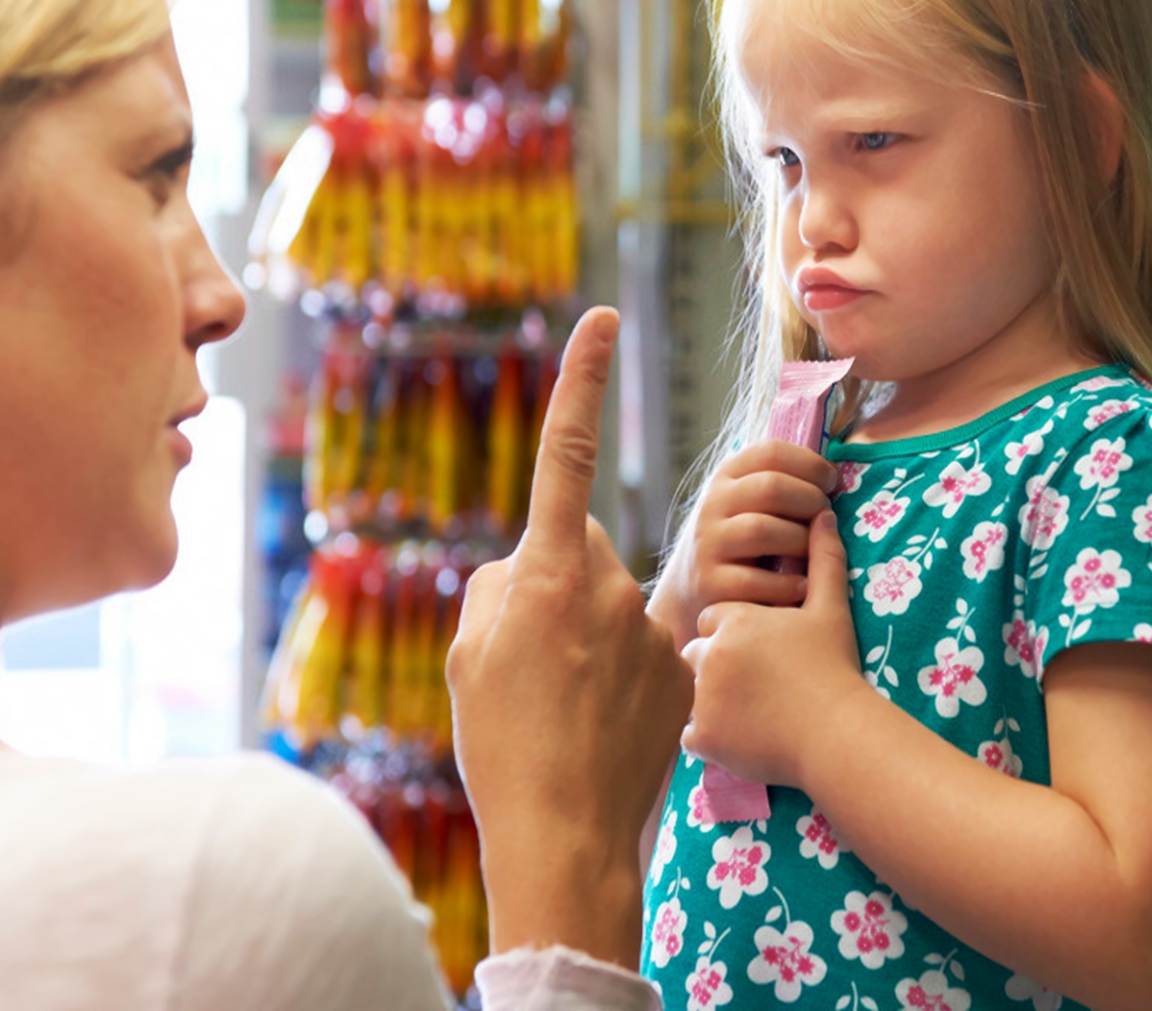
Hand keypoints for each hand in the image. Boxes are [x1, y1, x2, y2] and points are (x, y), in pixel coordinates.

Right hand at [446, 307, 693, 969]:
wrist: (566, 833)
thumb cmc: (502, 743)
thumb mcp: (470, 655)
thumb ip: (498, 588)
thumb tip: (529, 567)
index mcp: (546, 572)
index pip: (565, 454)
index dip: (580, 381)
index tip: (599, 318)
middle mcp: (606, 584)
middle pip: (577, 552)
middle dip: (556, 587)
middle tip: (532, 666)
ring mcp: (649, 625)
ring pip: (609, 603)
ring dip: (588, 638)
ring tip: (566, 709)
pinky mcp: (681, 663)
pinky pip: (643, 644)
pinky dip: (623, 673)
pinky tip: (604, 723)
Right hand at [649, 440, 837, 650]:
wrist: (693, 587)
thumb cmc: (742, 538)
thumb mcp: (750, 501)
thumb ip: (782, 483)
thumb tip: (833, 473)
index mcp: (727, 476)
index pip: (771, 452)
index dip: (810, 463)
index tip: (831, 481)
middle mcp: (712, 504)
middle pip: (771, 487)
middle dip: (811, 500)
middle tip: (827, 517)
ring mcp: (708, 543)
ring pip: (762, 530)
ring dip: (801, 541)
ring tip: (814, 553)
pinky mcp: (709, 584)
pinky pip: (755, 580)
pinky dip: (787, 584)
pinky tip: (802, 586)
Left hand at [680, 509, 869, 789]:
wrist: (836, 730)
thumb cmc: (834, 667)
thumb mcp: (831, 608)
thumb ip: (823, 558)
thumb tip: (823, 515)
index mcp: (733, 619)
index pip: (714, 619)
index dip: (736, 634)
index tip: (761, 651)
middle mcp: (709, 653)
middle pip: (696, 653)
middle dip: (715, 665)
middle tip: (753, 684)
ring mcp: (702, 697)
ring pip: (689, 693)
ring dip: (708, 700)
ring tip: (747, 711)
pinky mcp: (703, 736)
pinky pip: (690, 734)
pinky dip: (709, 737)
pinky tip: (739, 736)